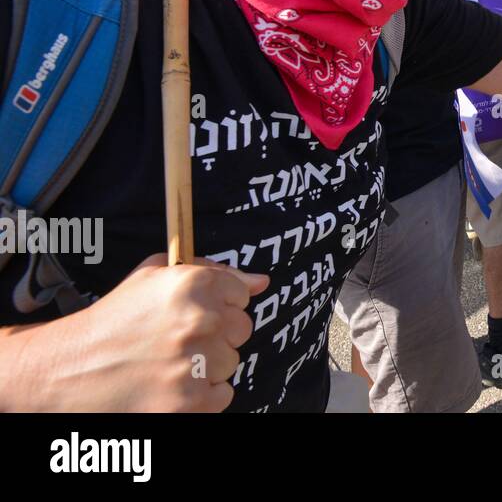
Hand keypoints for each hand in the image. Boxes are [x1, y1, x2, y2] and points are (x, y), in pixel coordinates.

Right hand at [32, 254, 267, 411]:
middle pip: (242, 329)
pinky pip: (223, 395)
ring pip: (232, 363)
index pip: (241, 294)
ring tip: (167, 362)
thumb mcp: (153, 277)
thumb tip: (261, 281)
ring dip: (207, 365)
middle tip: (176, 340)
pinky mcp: (188, 402)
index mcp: (192, 284)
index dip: (217, 304)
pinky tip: (169, 384)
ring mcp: (195, 364)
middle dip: (216, 335)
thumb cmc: (114, 319)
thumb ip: (212, 272)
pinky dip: (201, 394)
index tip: (191, 313)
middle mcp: (199, 321)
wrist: (66, 369)